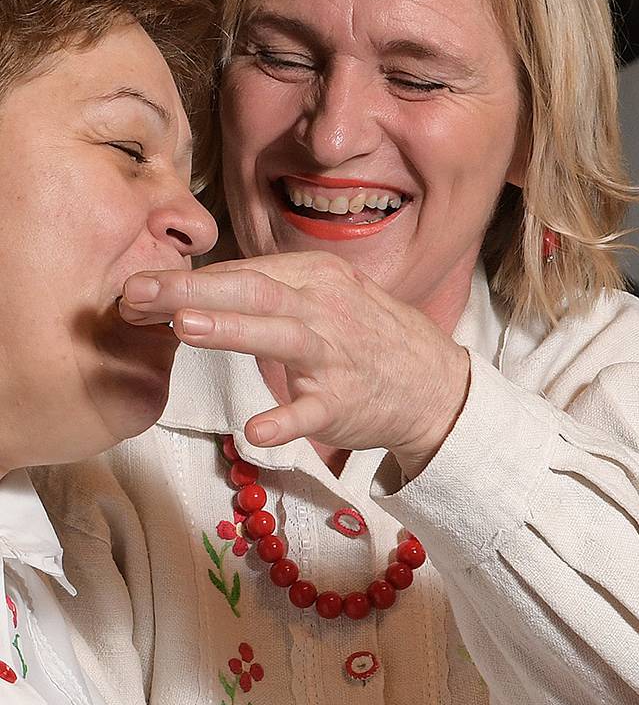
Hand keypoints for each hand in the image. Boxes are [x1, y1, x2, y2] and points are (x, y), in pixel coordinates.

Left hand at [117, 253, 469, 473]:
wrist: (437, 386)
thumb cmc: (370, 339)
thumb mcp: (327, 296)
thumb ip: (271, 291)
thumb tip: (197, 290)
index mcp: (314, 277)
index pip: (241, 272)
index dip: (186, 279)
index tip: (136, 288)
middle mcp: (323, 310)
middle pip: (252, 291)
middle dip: (191, 290)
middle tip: (136, 293)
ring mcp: (336, 358)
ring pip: (280, 337)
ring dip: (232, 330)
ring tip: (183, 328)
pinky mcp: (346, 405)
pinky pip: (312, 413)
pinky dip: (286, 422)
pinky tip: (256, 431)